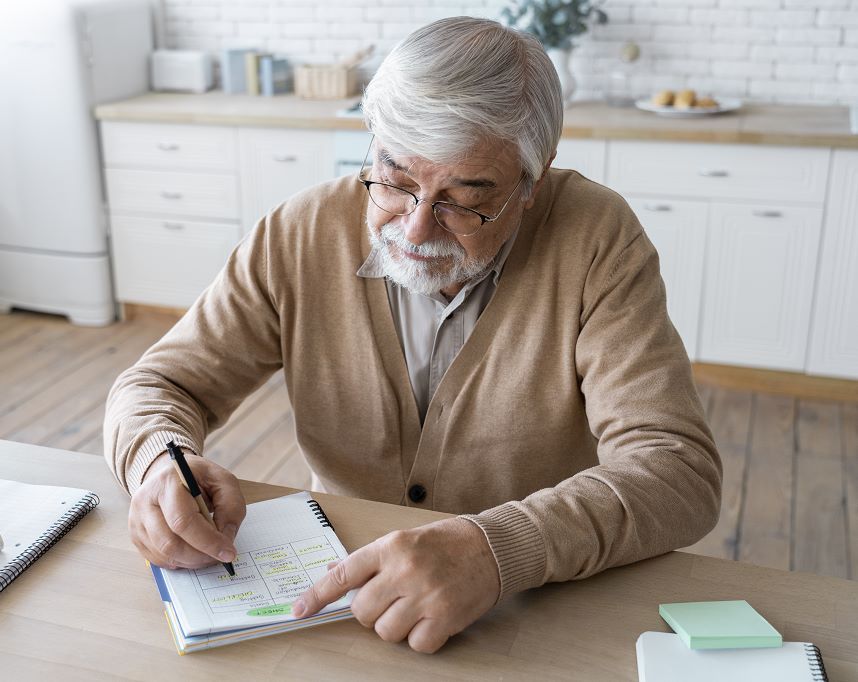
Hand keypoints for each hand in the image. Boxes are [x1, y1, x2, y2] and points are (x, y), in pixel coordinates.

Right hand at [128, 452, 245, 568]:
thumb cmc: (199, 477)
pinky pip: (156, 558)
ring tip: (208, 554)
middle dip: (199, 556)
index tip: (228, 552)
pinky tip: (192, 553)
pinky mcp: (135, 534)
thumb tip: (226, 538)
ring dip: (190, 561)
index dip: (207, 541)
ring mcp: (136, 518)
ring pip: (162, 553)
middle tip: (220, 557)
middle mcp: (145, 500)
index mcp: (168, 482)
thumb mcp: (224, 481)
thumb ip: (231, 506)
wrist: (172, 473)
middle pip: (170, 542)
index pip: (183, 521)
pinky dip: (178, 561)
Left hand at [292, 517, 499, 652]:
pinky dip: (420, 639)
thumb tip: (334, 571)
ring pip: (385, 632)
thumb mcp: (405, 539)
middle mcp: (405, 570)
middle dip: (371, 612)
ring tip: (415, 608)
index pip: (343, 574)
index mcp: (391, 546)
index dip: (316, 595)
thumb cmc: (447, 542)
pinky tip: (432, 620)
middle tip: (391, 600)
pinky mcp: (445, 618)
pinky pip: (415, 646)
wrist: (492, 547)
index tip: (298, 610)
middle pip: (361, 612)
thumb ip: (371, 559)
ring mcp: (425, 596)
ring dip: (396, 627)